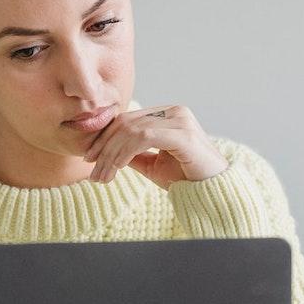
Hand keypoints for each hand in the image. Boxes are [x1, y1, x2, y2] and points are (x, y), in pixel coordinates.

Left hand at [83, 105, 228, 189]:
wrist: (213, 192)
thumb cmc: (186, 178)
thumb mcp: (153, 165)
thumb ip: (134, 154)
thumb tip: (108, 153)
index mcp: (168, 114)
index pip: (128, 120)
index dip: (105, 138)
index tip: (90, 158)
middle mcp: (174, 111)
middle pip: (127, 123)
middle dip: (104, 148)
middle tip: (93, 171)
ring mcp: (180, 120)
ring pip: (132, 130)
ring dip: (112, 154)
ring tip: (103, 176)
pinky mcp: (183, 134)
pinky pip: (144, 137)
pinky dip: (126, 152)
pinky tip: (118, 167)